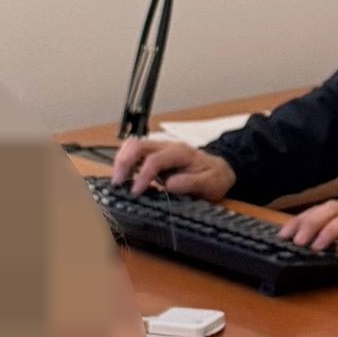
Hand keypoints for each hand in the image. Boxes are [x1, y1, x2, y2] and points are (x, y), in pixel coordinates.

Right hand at [109, 137, 235, 201]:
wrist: (220, 169)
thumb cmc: (215, 177)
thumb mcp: (211, 184)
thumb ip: (192, 183)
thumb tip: (170, 184)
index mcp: (181, 153)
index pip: (155, 159)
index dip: (143, 175)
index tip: (136, 191)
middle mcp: (167, 146)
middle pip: (138, 145)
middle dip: (124, 163)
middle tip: (117, 183)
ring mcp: (159, 148)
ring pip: (132, 145)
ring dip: (121, 160)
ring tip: (117, 179)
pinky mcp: (153, 154)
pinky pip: (134, 151)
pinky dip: (124, 161)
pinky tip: (123, 176)